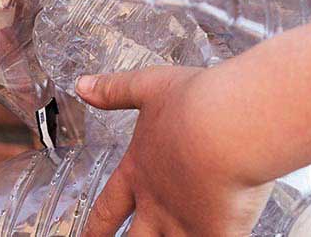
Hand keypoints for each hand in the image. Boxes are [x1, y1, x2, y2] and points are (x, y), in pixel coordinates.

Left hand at [77, 66, 272, 236]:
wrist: (227, 127)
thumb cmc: (196, 104)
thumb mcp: (148, 87)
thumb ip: (115, 91)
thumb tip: (83, 87)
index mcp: (139, 171)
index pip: (107, 209)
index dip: (94, 228)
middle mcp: (157, 204)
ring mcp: (184, 223)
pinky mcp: (214, 233)